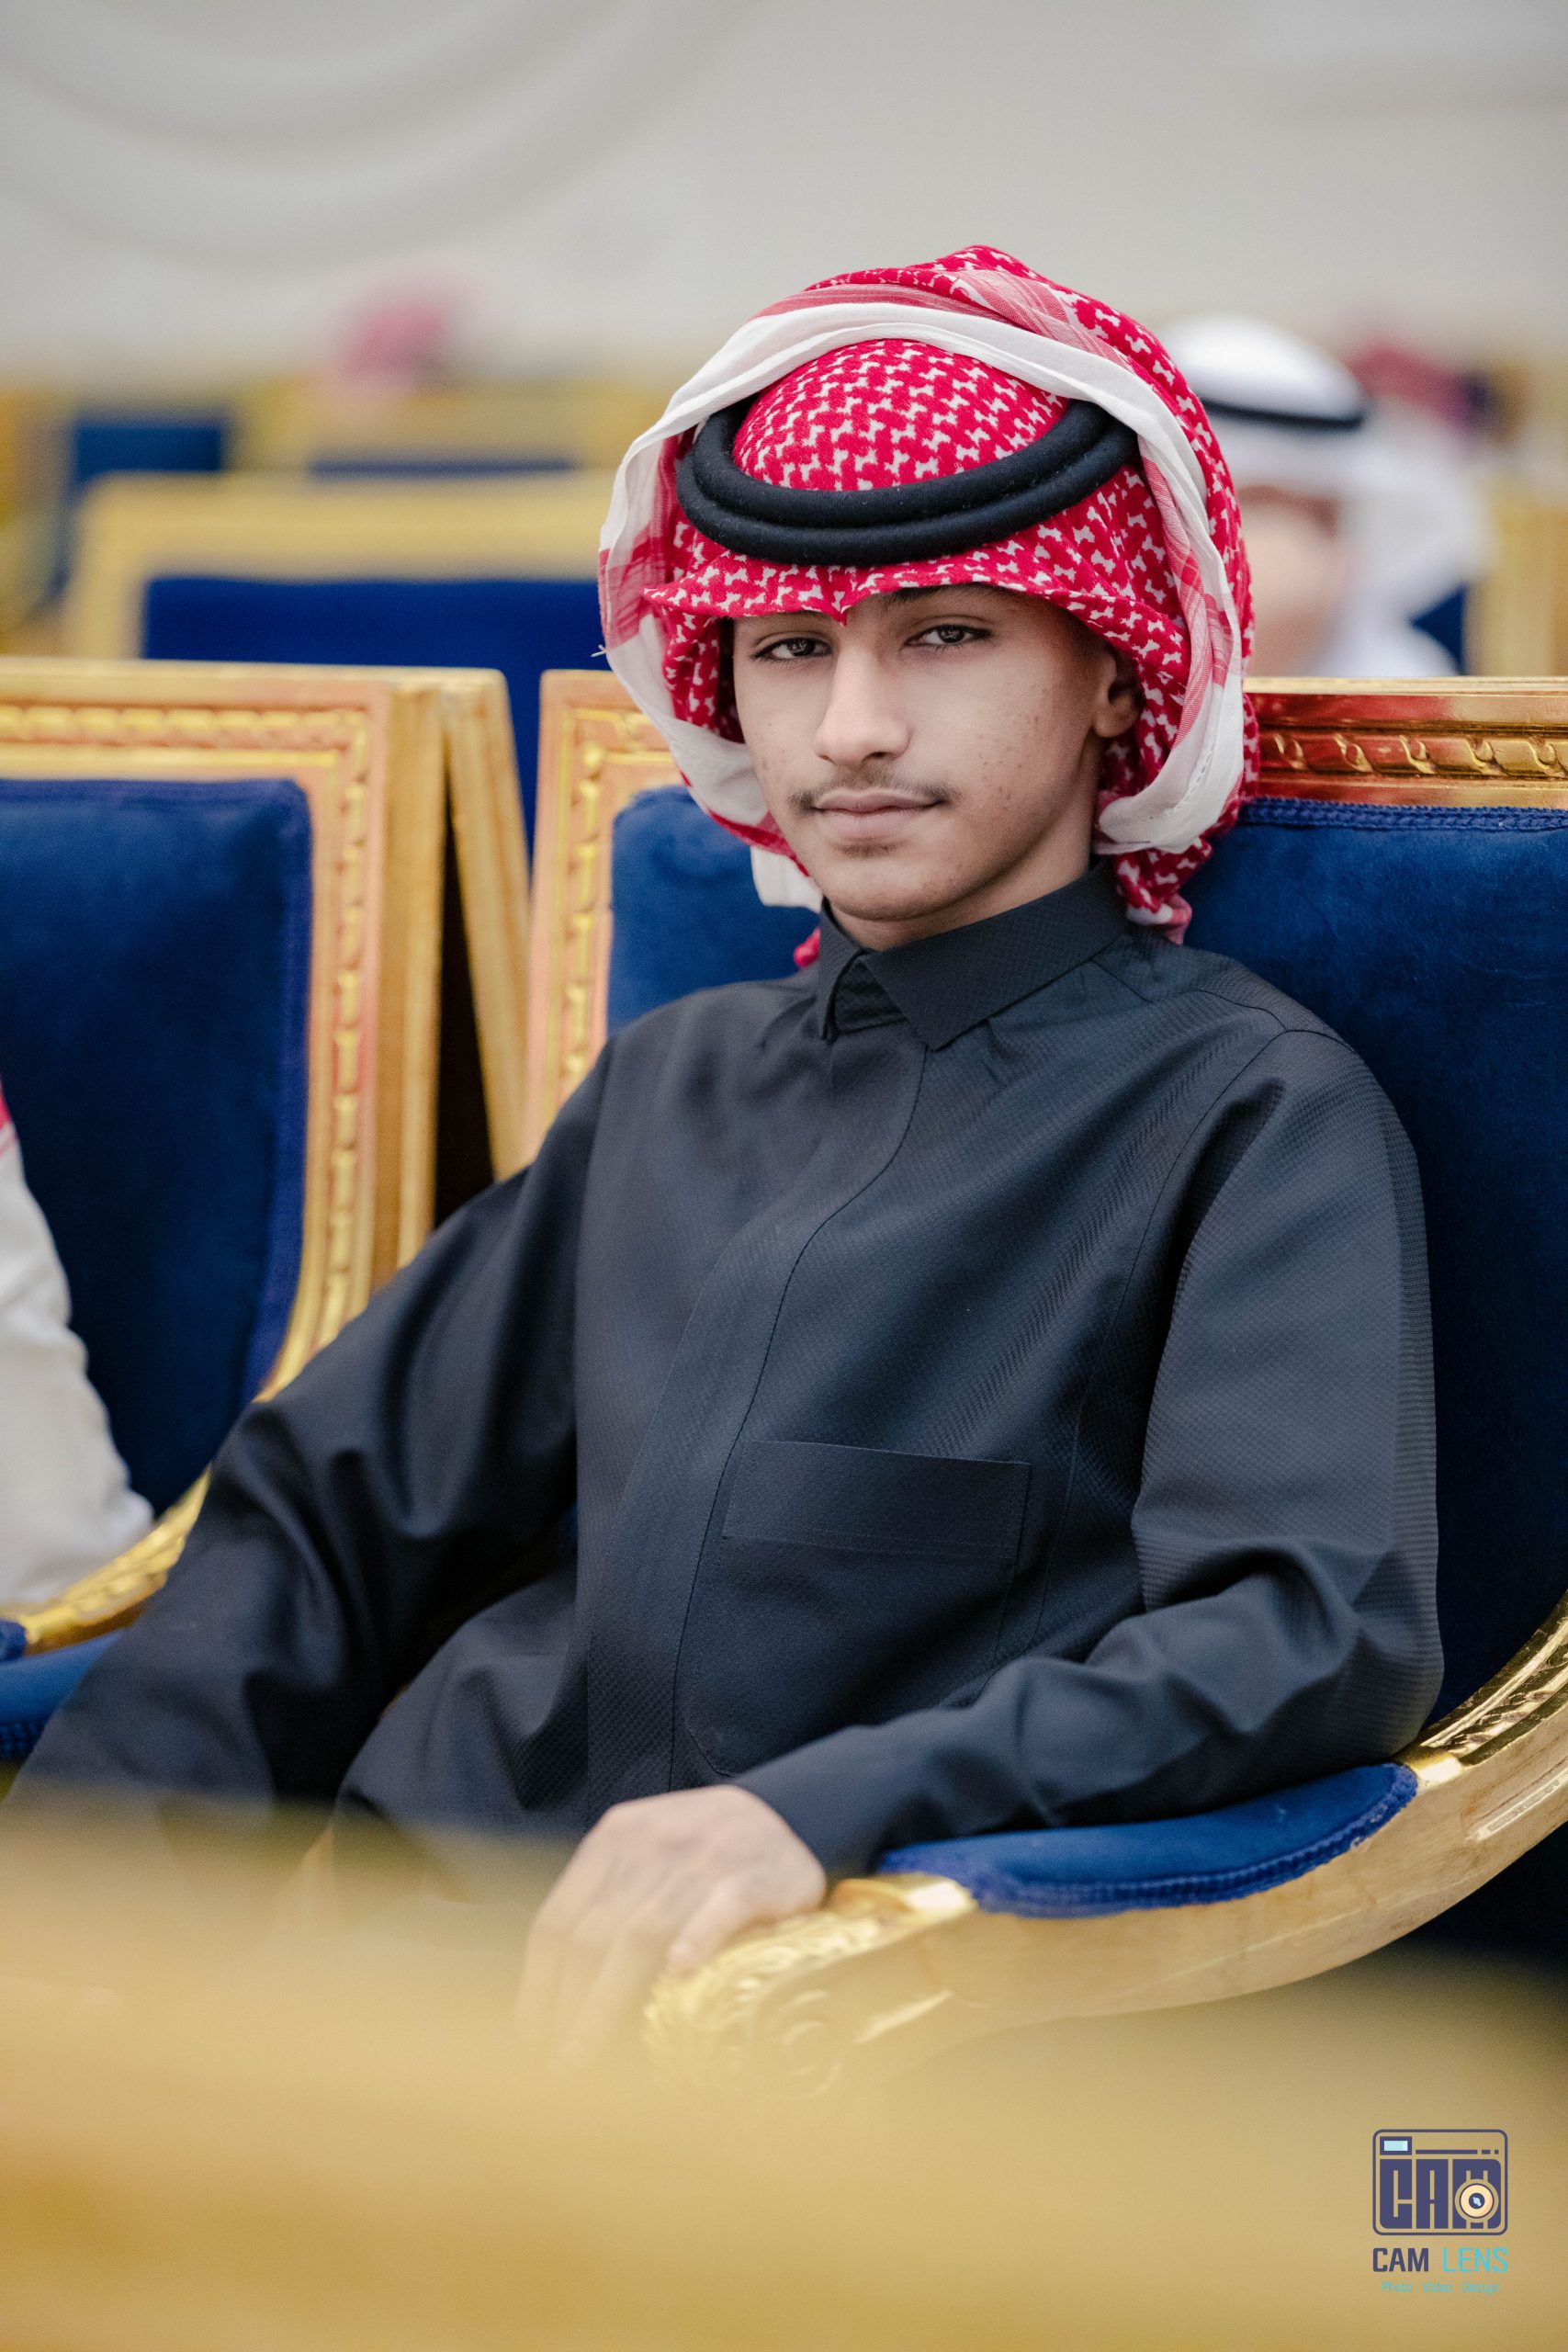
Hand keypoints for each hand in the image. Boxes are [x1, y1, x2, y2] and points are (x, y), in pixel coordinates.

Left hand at [517, 1785, 826, 2065]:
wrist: (785, 1814)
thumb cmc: (703, 1851)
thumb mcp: (647, 1853)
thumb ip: (609, 1899)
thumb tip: (556, 1988)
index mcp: (616, 1837)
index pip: (559, 1917)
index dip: (538, 1982)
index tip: (530, 2034)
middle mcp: (652, 1842)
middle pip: (593, 1934)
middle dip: (567, 2006)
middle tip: (558, 2062)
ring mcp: (703, 1856)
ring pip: (641, 1933)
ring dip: (607, 2001)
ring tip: (588, 2053)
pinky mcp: (752, 1876)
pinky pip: (717, 1912)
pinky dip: (695, 1942)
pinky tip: (678, 1979)